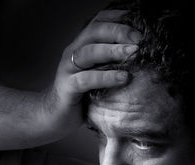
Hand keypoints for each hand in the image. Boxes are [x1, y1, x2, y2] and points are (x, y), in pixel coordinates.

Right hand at [44, 9, 140, 136]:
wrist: (54, 116)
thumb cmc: (80, 95)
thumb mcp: (96, 74)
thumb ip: (111, 63)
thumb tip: (140, 57)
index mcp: (81, 46)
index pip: (97, 22)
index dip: (116, 17)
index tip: (138, 20)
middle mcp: (72, 53)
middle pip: (94, 32)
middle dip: (118, 31)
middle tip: (139, 38)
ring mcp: (68, 69)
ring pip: (89, 52)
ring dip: (113, 50)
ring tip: (133, 52)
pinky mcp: (67, 87)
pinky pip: (86, 79)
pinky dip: (105, 77)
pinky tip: (123, 78)